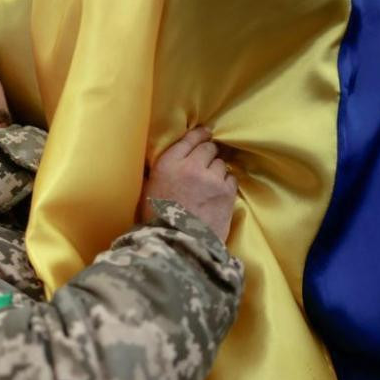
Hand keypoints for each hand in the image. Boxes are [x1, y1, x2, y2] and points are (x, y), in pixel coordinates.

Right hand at [140, 126, 236, 240]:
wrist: (178, 244)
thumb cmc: (156, 220)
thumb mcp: (147, 190)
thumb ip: (160, 171)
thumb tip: (168, 161)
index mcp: (168, 164)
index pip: (189, 139)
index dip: (199, 135)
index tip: (205, 134)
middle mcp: (192, 166)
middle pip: (208, 148)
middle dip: (208, 153)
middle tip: (205, 163)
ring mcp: (212, 179)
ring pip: (221, 163)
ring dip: (216, 170)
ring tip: (210, 183)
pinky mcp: (227, 193)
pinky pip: (231, 178)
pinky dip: (226, 183)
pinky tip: (218, 193)